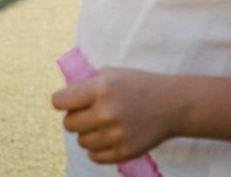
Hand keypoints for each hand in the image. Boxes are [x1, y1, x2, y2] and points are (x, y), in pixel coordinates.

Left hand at [53, 67, 190, 164]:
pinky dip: (98, 148)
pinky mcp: (124, 152)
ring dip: (88, 133)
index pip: (59, 101)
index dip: (62, 101)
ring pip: (81, 141)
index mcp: (100, 89)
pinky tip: (108, 136)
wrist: (171, 104)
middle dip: (76, 117)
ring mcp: (115, 135)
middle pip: (68, 124)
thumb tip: (61, 98)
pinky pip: (94, 156)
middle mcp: (106, 112)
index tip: (70, 101)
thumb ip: (85, 84)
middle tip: (90, 112)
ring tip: (103, 123)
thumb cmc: (136, 85)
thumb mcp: (110, 74)